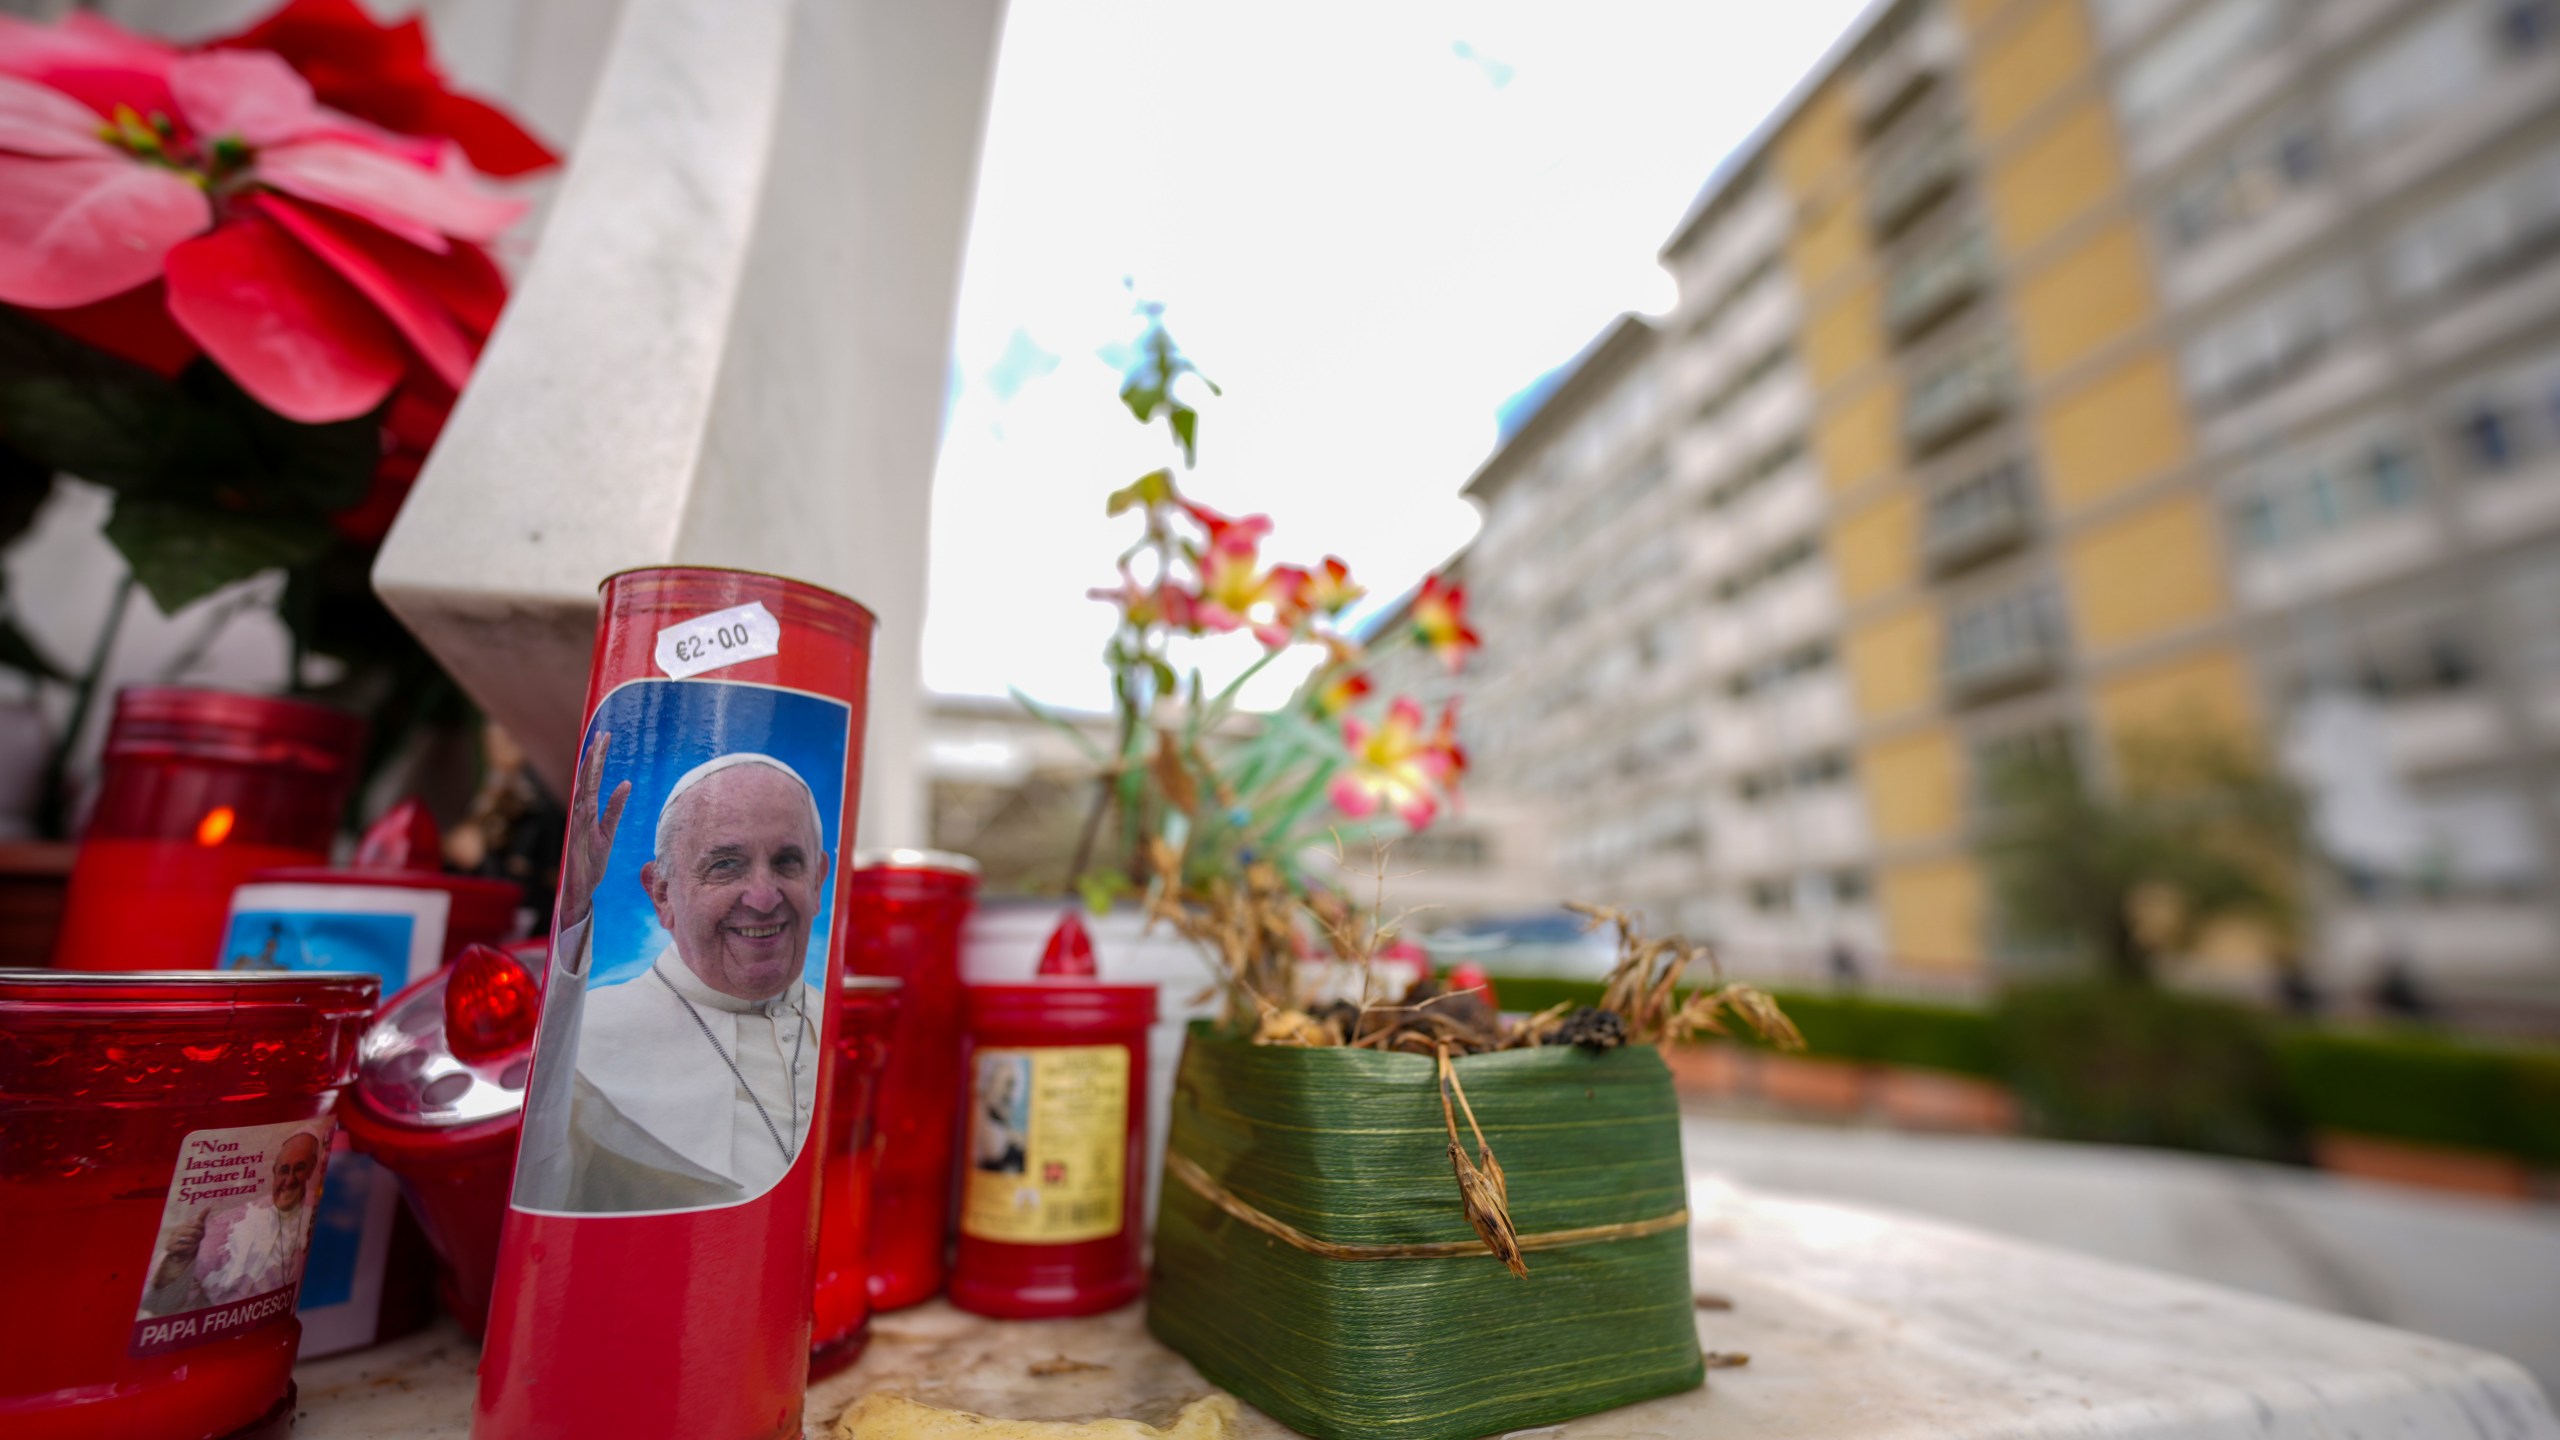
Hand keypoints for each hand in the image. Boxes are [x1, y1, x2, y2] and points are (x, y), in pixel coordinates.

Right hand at [154, 1213, 206, 1288]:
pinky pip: (180, 1246)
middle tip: (198, 1241)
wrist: (183, 1256)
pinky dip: (186, 1249)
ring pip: (186, 1239)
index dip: (201, 1229)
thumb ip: (201, 1218)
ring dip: (193, 1244)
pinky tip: (188, 1250)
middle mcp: (177, 1230)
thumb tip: (209, 1207)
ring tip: (194, 1246)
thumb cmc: (192, 1241)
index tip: (202, 1233)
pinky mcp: (169, 1247)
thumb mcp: (198, 1231)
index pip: (196, 1223)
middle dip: (198, 1237)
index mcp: (185, 1224)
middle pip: (192, 1231)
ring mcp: (172, 1238)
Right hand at [559, 731, 629, 931]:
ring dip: (589, 769)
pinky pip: (585, 813)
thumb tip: (626, 784)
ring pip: (583, 789)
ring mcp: (577, 823)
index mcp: (587, 810)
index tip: (604, 737)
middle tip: (603, 734)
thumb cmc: (592, 861)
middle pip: (586, 778)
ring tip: (597, 748)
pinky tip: (599, 782)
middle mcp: (580, 813)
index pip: (592, 778)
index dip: (597, 758)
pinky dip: (590, 796)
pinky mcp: (579, 835)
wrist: (579, 887)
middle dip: (594, 756)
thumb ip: (615, 808)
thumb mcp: (608, 832)